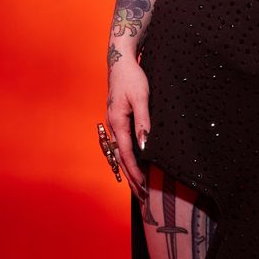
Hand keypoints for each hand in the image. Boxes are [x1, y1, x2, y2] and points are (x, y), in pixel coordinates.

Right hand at [106, 55, 150, 199]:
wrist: (121, 61)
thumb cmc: (133, 77)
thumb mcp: (141, 97)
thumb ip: (143, 121)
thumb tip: (145, 145)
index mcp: (118, 122)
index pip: (126, 154)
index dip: (135, 172)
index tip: (144, 188)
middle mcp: (113, 125)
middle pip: (121, 158)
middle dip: (131, 178)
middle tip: (142, 197)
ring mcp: (114, 122)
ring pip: (120, 152)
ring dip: (129, 170)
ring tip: (138, 186)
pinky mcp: (118, 118)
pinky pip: (121, 143)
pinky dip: (127, 157)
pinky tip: (133, 162)